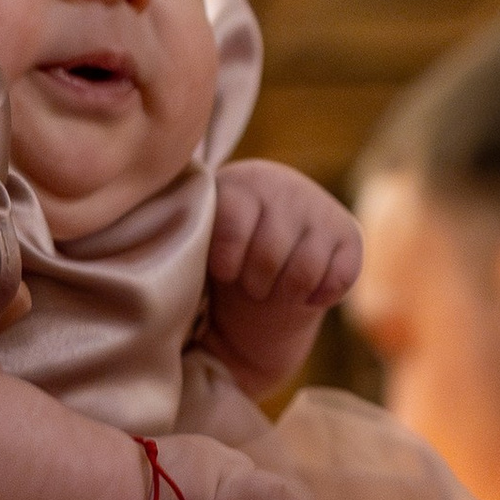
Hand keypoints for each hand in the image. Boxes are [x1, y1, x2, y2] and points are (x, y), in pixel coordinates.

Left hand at [204, 163, 361, 393]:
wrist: (262, 280)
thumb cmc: (219, 270)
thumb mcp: (198, 256)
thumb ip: (181, 252)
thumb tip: (150, 313)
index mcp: (239, 185)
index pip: (230, 225)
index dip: (225, 262)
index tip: (222, 272)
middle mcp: (283, 185)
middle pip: (268, 255)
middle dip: (255, 283)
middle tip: (250, 284)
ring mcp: (320, 208)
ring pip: (303, 270)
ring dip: (285, 292)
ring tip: (274, 287)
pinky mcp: (350, 235)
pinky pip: (339, 278)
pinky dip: (319, 296)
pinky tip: (305, 291)